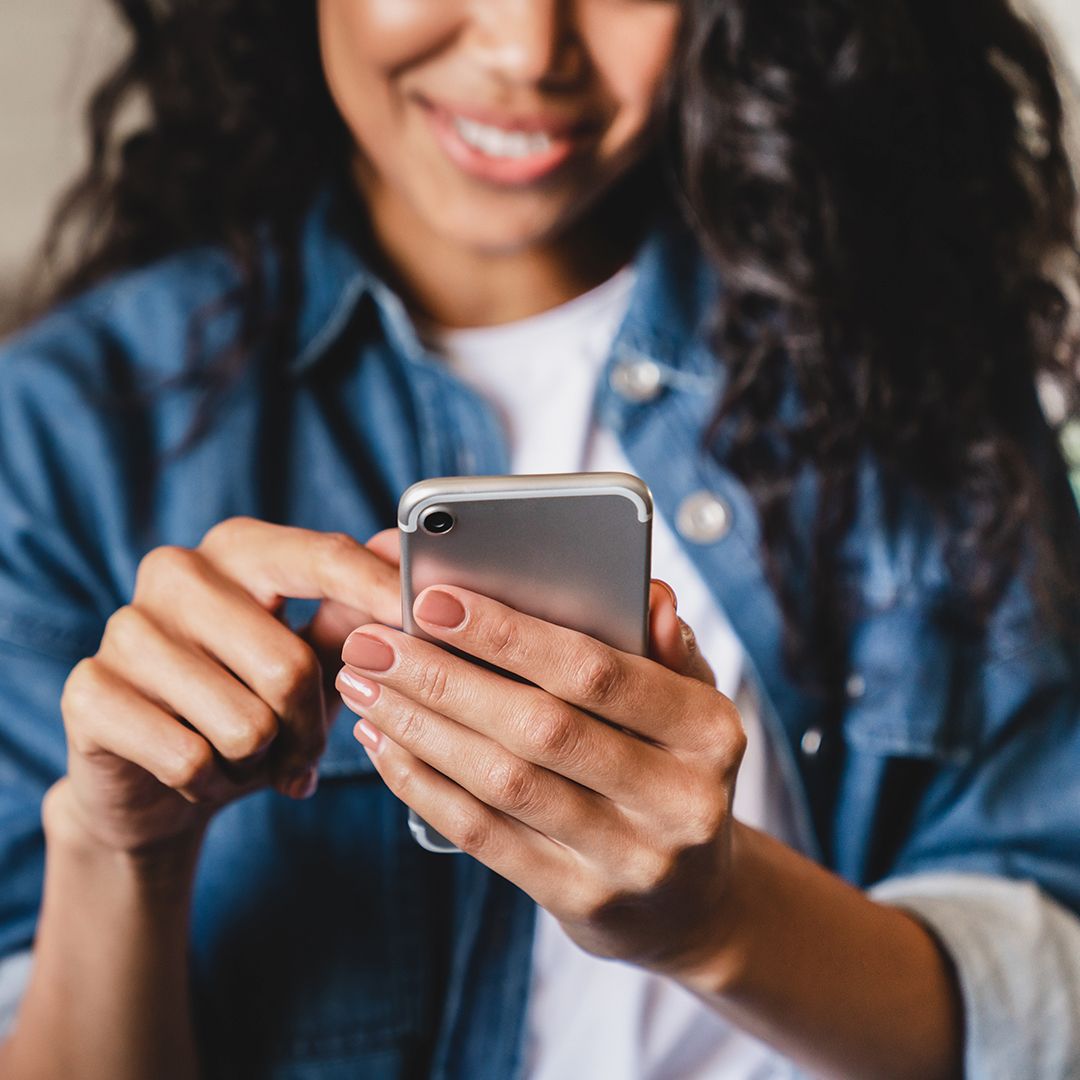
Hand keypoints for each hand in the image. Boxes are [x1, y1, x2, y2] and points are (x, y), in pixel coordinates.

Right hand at [57, 519, 400, 854]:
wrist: (155, 782)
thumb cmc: (250, 705)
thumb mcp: (312, 658)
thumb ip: (354, 611)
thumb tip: (402, 555)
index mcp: (239, 549)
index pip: (322, 557)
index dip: (377, 591)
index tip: (421, 618)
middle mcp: (177, 571)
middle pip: (290, 665)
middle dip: (309, 728)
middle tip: (301, 749)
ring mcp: (125, 627)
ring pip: (244, 723)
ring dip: (260, 761)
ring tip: (245, 756)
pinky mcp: (88, 691)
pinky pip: (189, 759)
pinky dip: (210, 784)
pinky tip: (199, 774)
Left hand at [337, 580, 746, 974]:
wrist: (692, 901)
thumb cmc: (674, 769)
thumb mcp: (691, 705)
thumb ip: (666, 647)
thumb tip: (648, 594)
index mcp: (710, 732)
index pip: (599, 672)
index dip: (510, 635)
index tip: (433, 601)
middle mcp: (680, 800)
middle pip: (540, 728)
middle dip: (443, 679)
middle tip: (372, 643)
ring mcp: (631, 860)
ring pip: (504, 783)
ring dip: (420, 728)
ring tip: (364, 686)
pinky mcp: (581, 901)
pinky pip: (486, 836)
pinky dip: (424, 786)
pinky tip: (385, 745)